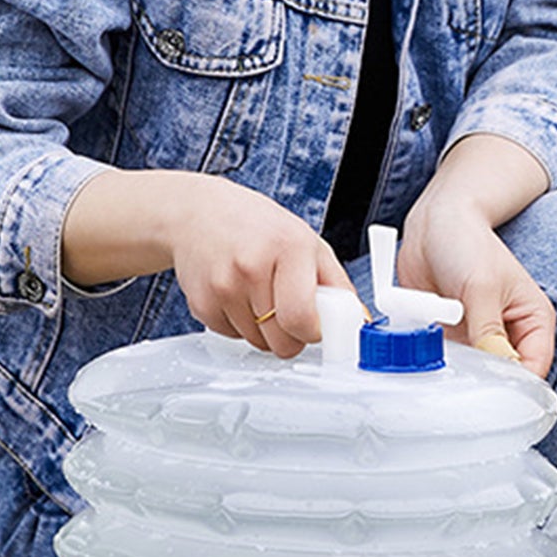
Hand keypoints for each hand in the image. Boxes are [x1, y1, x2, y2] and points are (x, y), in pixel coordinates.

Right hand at [63, 169, 353, 357]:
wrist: (197, 212)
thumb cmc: (259, 227)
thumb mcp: (308, 243)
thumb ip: (337, 285)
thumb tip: (359, 323)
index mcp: (288, 249)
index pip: (303, 320)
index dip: (313, 333)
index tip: (315, 326)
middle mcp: (252, 267)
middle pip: (282, 342)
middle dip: (292, 337)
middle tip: (290, 312)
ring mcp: (222, 286)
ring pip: (257, 343)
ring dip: (265, 330)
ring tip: (260, 295)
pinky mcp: (201, 302)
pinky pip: (232, 336)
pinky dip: (240, 325)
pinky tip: (239, 295)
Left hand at [397, 134, 554, 375]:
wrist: (432, 225)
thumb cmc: (467, 243)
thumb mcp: (481, 288)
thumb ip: (489, 332)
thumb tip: (496, 371)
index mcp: (533, 321)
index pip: (535, 368)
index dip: (519, 386)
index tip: (494, 396)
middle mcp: (510, 333)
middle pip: (506, 377)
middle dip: (486, 383)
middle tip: (464, 382)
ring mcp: (481, 337)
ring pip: (476, 374)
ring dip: (460, 373)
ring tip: (443, 361)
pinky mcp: (455, 338)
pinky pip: (450, 363)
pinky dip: (440, 363)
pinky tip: (428, 356)